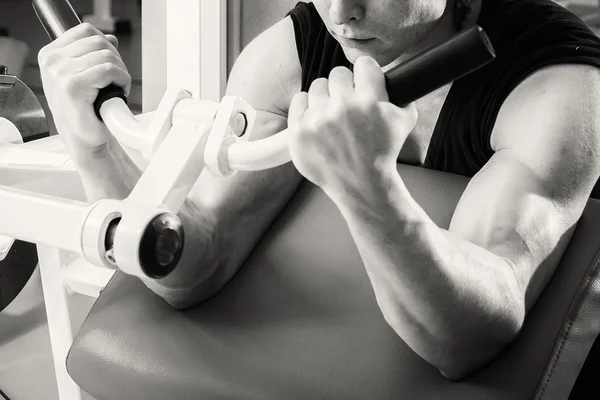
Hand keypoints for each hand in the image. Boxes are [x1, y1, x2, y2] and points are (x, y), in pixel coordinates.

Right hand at [38, 23, 130, 152]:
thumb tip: (110, 39)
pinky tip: (118, 93)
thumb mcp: (84, 76)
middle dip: (116, 60)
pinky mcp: (73, 86)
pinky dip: (122, 80)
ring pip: (107, 55)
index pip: (86, 30)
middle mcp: (52, 62)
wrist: (85, 139)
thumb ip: (93, 54)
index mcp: (50, 55)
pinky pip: (109, 70)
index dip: (106, 45)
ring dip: (121, 72)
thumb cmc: (85, 111)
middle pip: (99, 41)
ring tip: (116, 88)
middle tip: (116, 80)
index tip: (109, 64)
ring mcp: (60, 73)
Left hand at [287, 56, 417, 199]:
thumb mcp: (404, 121)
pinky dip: (307, 108)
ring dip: (326, 97)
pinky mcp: (299, 131)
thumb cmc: (383, 153)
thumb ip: (403, 94)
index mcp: (370, 101)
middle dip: (345, 87)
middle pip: (338, 73)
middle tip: (348, 105)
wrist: (360, 184)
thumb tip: (397, 74)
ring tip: (333, 116)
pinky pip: (299, 100)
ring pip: (318, 85)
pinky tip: (318, 121)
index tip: (363, 83)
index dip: (365, 74)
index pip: (363, 64)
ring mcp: (318, 119)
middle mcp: (342, 107)